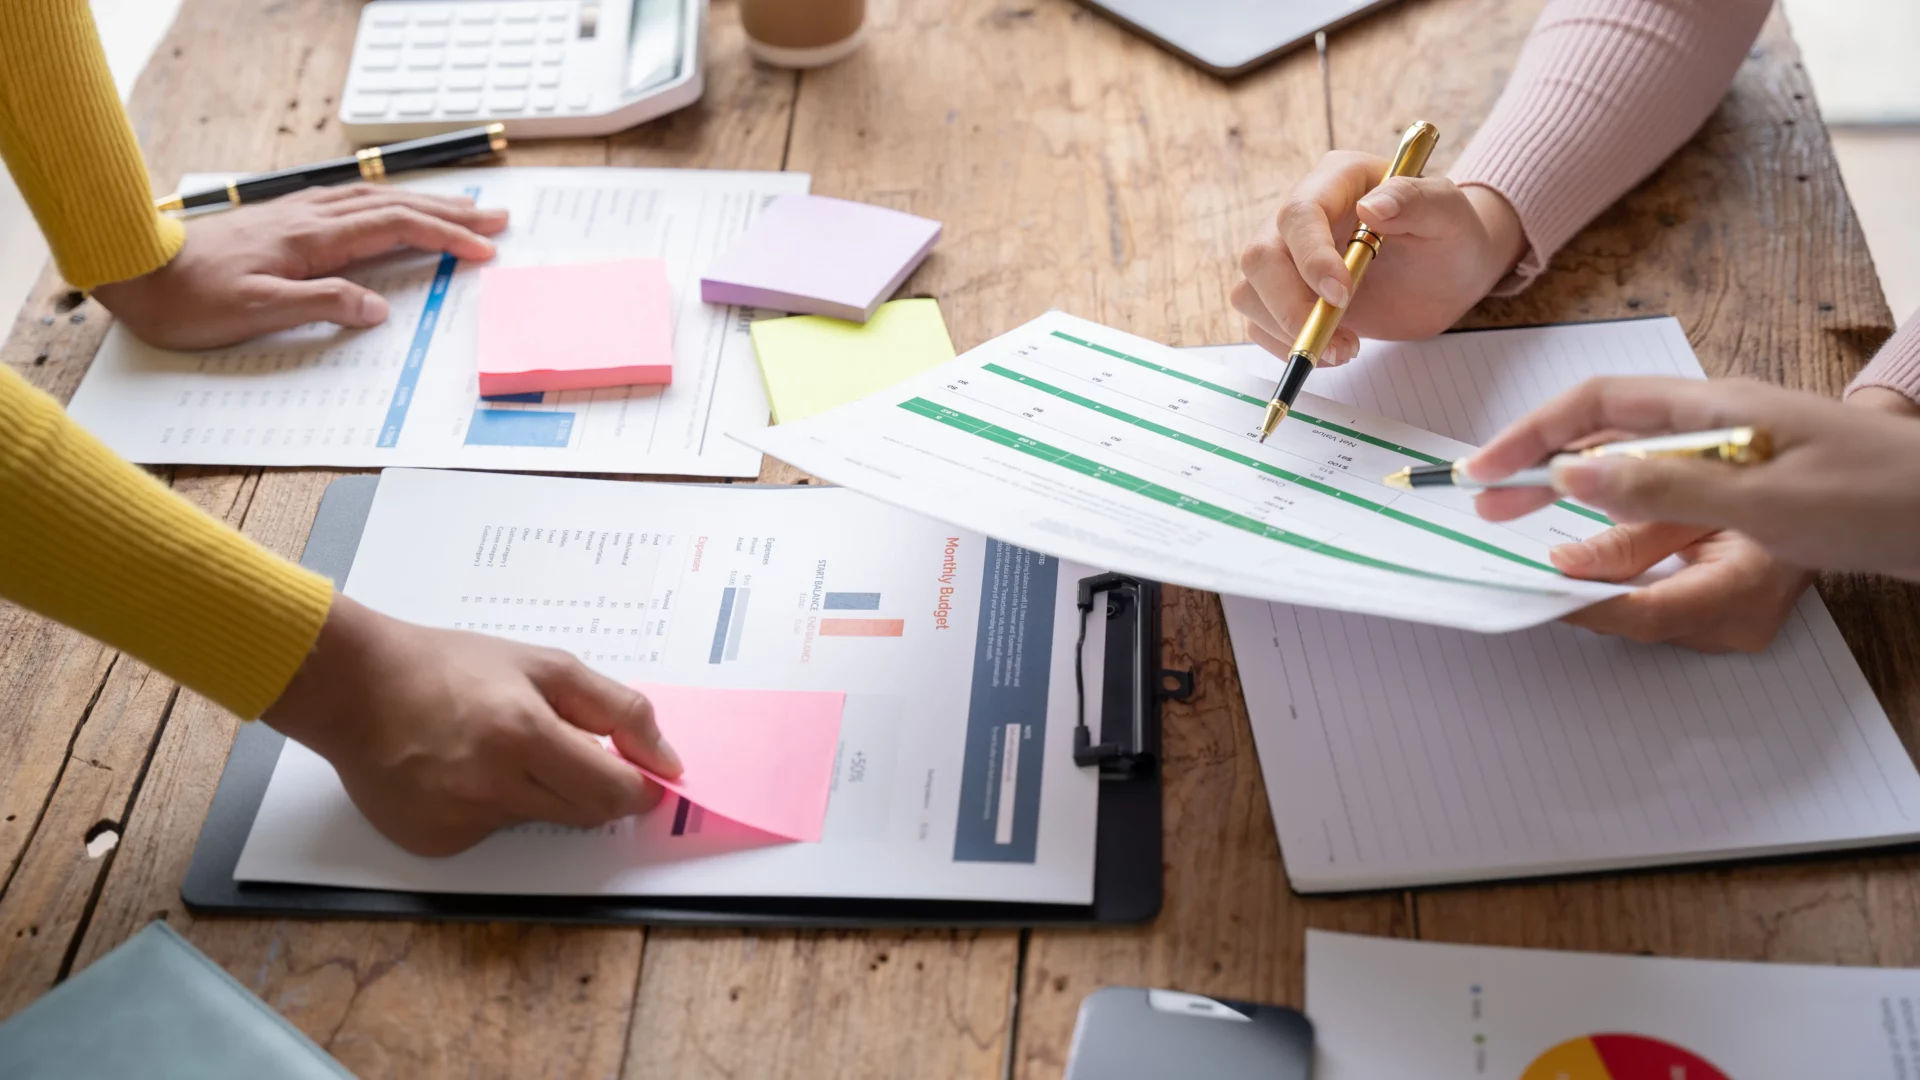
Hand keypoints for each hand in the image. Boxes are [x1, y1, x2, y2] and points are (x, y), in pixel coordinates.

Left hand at [93, 185, 507, 349]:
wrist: (137, 271)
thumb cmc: (191, 299)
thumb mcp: (258, 312)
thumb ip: (322, 304)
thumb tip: (378, 308)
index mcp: (312, 239)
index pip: (395, 228)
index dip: (445, 237)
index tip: (484, 250)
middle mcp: (309, 219)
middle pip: (395, 206)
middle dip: (450, 213)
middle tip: (495, 219)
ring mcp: (296, 216)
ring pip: (374, 200)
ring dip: (423, 205)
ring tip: (460, 210)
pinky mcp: (282, 222)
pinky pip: (350, 203)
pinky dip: (386, 203)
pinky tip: (390, 207)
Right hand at [262, 596, 682, 856]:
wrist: (355, 687)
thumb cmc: (450, 667)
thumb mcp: (544, 665)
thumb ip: (616, 710)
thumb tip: (666, 759)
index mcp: (526, 734)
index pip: (614, 791)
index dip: (640, 788)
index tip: (645, 778)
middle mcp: (494, 786)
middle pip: (585, 814)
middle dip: (594, 787)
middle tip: (565, 750)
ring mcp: (461, 820)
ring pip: (538, 820)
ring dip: (538, 792)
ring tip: (494, 748)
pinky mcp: (435, 842)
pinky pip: (491, 833)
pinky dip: (490, 807)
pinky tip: (459, 772)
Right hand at [1231, 151, 1526, 364]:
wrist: (1449, 273)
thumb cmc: (1451, 235)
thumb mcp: (1450, 213)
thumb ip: (1417, 200)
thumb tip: (1374, 207)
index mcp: (1336, 181)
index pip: (1298, 215)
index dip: (1311, 257)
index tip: (1341, 295)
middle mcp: (1300, 217)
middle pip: (1260, 256)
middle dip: (1289, 305)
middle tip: (1338, 339)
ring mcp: (1288, 258)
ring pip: (1250, 292)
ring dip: (1288, 330)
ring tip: (1346, 348)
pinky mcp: (1286, 297)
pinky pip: (1259, 324)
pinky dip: (1287, 346)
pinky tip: (1334, 349)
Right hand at [1467, 376, 1919, 580]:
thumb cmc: (1878, 496)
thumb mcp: (1763, 499)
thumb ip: (1661, 488)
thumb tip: (1572, 477)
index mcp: (1713, 408)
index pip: (1596, 406)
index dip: (1531, 436)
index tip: (1485, 472)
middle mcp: (1717, 425)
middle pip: (1605, 438)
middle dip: (1539, 468)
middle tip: (1489, 507)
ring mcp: (1735, 457)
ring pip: (1633, 475)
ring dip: (1579, 504)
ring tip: (1532, 536)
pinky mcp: (1753, 490)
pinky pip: (1669, 501)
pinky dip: (1625, 523)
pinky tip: (1604, 546)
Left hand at [1547, 522, 1810, 651]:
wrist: (1811, 499)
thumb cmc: (1762, 485)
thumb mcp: (1694, 498)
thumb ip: (1631, 534)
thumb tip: (1565, 562)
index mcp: (1747, 585)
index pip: (1651, 613)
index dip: (1589, 605)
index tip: (1542, 591)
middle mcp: (1743, 624)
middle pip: (1643, 624)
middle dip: (1586, 601)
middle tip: (1534, 579)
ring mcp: (1737, 634)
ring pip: (1648, 624)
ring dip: (1603, 599)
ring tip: (1558, 573)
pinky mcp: (1726, 630)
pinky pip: (1663, 618)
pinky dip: (1628, 598)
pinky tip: (1599, 577)